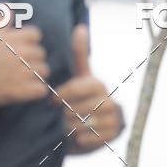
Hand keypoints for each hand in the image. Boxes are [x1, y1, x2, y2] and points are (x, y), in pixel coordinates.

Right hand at [0, 21, 49, 108]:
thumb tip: (7, 6)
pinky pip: (42, 89)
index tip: (22, 48)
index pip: (36, 35)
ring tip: (25, 77)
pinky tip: (28, 89)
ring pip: (44, 71)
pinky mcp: (21, 92)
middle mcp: (20, 54)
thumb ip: (1, 19)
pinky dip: (37, 90)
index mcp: (13, 38)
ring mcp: (22, 73)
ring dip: (37, 74)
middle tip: (21, 65)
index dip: (30, 41)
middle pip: (41, 53)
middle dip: (34, 58)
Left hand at [55, 25, 124, 151]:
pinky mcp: (113, 136)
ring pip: (85, 124)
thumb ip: (79, 55)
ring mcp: (113, 119)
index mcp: (98, 85)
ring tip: (68, 126)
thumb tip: (81, 27)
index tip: (53, 101)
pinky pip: (92, 138)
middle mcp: (109, 101)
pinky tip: (77, 136)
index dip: (63, 95)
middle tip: (62, 116)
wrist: (91, 129)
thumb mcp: (79, 78)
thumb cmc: (80, 100)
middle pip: (80, 108)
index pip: (78, 87)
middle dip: (67, 113)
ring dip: (72, 127)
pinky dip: (81, 139)